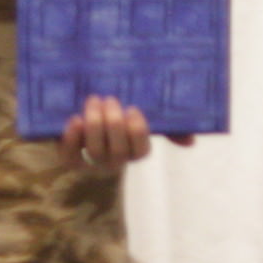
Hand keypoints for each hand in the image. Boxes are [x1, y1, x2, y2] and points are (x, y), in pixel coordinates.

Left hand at [58, 95, 196, 173]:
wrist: (84, 115)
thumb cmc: (119, 115)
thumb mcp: (140, 118)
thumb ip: (167, 128)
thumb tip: (192, 141)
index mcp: (134, 152)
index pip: (140, 150)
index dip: (137, 132)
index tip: (133, 109)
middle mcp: (115, 162)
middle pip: (116, 150)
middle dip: (113, 124)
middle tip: (110, 100)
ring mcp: (91, 163)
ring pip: (94, 150)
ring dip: (94, 124)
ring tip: (93, 101)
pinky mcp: (70, 160)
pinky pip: (70, 154)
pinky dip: (72, 137)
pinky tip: (75, 119)